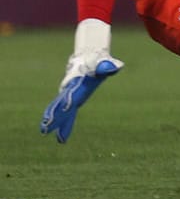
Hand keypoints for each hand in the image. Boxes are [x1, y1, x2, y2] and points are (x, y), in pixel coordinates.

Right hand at [42, 18, 122, 142]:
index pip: (72, 94)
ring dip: (54, 121)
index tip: (65, 108)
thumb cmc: (98, 63)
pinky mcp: (71, 100)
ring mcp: (69, 96)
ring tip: (44, 132)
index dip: (68, 101)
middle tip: (46, 128)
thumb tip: (115, 67)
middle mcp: (71, 91)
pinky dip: (63, 124)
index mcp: (79, 85)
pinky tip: (61, 138)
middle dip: (54, 116)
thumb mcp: (105, 64)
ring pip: (59, 110)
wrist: (88, 60)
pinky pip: (66, 114)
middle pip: (61, 105)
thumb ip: (108, 67)